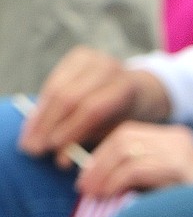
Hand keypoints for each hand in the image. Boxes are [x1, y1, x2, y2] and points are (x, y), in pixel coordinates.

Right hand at [18, 47, 170, 161]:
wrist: (140, 90)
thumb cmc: (127, 119)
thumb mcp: (116, 133)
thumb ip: (91, 142)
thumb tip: (61, 161)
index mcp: (124, 88)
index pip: (91, 110)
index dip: (69, 130)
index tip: (52, 150)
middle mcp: (108, 68)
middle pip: (69, 97)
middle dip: (48, 126)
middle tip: (33, 148)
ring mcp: (92, 58)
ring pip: (56, 88)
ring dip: (39, 117)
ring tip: (28, 139)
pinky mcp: (78, 56)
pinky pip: (53, 81)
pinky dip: (42, 104)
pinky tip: (33, 123)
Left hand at [74, 123, 192, 197]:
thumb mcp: (160, 188)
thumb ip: (136, 178)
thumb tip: (95, 179)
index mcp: (175, 140)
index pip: (128, 134)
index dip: (101, 154)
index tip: (86, 176)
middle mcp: (179, 139)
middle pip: (125, 137)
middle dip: (98, 162)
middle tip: (83, 187)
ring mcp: (182, 150)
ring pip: (127, 150)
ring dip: (103, 173)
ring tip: (92, 193)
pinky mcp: (181, 166)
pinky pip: (137, 167)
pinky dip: (116, 181)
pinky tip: (107, 194)